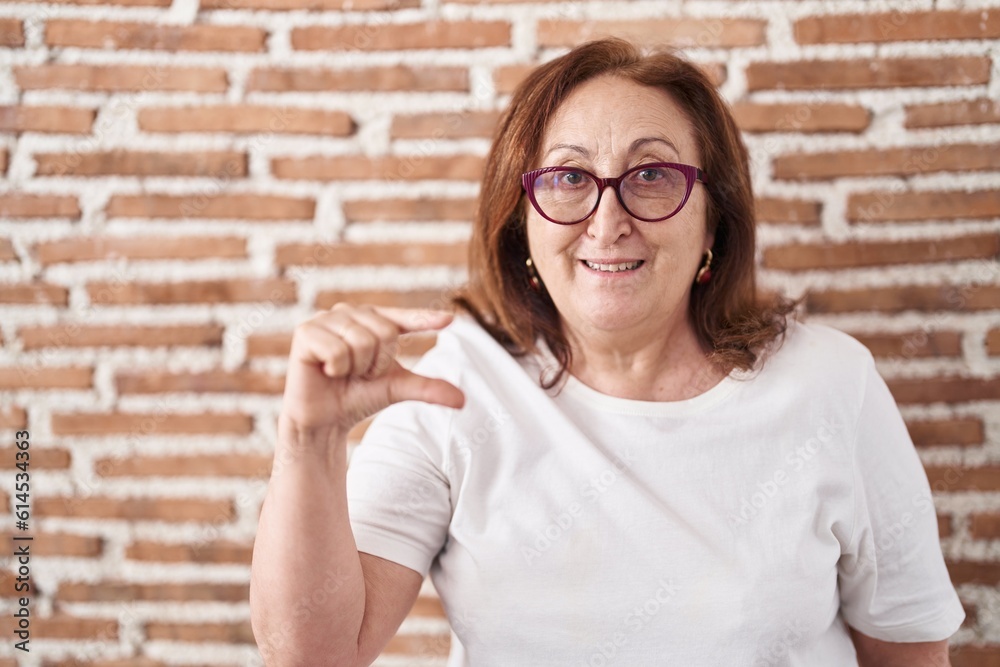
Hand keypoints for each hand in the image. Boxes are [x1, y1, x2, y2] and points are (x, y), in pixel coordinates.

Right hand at [280, 304, 464, 432]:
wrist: (325, 420)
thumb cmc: (358, 397)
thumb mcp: (397, 388)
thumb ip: (428, 388)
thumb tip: (462, 400)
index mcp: (374, 321)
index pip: (403, 319)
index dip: (424, 319)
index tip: (449, 321)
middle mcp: (350, 313)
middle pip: (385, 333)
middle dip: (377, 364)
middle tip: (360, 375)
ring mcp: (326, 319)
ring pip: (362, 341)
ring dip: (357, 368)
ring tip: (344, 373)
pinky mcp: (306, 332)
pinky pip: (337, 350)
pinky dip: (337, 369)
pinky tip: (326, 372)